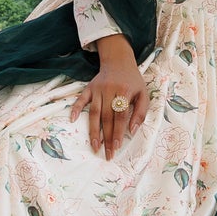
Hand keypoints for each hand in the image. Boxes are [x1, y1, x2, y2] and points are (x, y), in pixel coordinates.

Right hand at [69, 35, 148, 158]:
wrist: (119, 61)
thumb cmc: (133, 81)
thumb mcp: (143, 94)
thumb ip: (140, 113)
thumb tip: (132, 131)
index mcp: (124, 91)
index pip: (121, 116)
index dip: (119, 132)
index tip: (117, 147)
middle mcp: (110, 90)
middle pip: (107, 118)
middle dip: (107, 138)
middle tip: (107, 154)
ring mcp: (97, 89)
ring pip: (94, 113)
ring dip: (93, 131)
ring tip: (94, 146)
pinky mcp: (89, 88)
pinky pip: (81, 99)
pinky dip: (76, 109)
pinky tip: (73, 120)